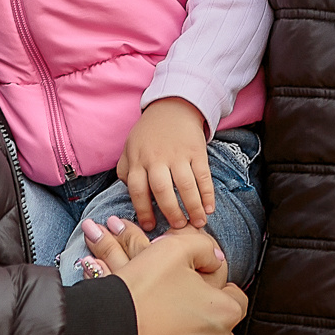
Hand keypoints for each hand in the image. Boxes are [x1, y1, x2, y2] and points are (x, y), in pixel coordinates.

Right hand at [103, 225, 245, 334]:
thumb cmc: (138, 292)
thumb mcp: (172, 249)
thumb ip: (203, 247)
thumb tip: (215, 259)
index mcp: (224, 312)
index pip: (236, 300)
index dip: (214, 293)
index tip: (192, 293)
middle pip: (220, 331)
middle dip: (202, 323)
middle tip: (171, 313)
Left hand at [119, 97, 214, 228]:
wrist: (173, 106)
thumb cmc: (149, 133)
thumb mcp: (130, 147)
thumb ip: (126, 170)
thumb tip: (131, 195)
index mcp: (138, 159)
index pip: (137, 190)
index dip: (143, 211)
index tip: (150, 227)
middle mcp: (157, 158)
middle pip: (162, 190)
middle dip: (170, 212)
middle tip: (177, 228)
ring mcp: (178, 154)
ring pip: (185, 185)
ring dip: (193, 207)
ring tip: (197, 224)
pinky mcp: (197, 151)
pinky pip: (203, 176)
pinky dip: (207, 194)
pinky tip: (209, 208)